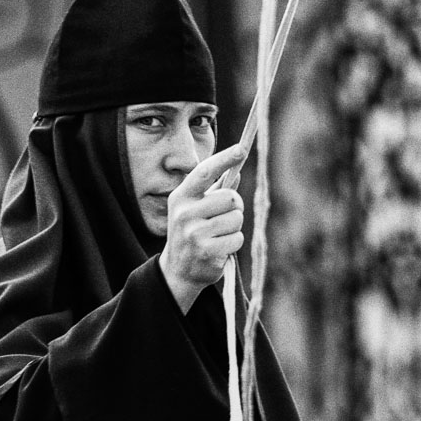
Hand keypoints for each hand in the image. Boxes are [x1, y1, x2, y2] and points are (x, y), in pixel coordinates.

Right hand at [159, 144, 244, 313]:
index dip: (225, 159)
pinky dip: (233, 244)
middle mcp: (185, 213)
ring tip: (218, 236)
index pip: (205, 172)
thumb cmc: (190, 233)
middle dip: (234, 208)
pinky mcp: (207, 251)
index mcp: (181, 197)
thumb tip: (236, 173)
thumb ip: (214, 191)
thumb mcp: (195, 209)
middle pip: (231, 198)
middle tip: (223, 218)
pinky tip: (220, 248)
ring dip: (234, 228)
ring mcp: (195, 233)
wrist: (177, 271)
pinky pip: (237, 239)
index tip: (242, 148)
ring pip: (236, 219)